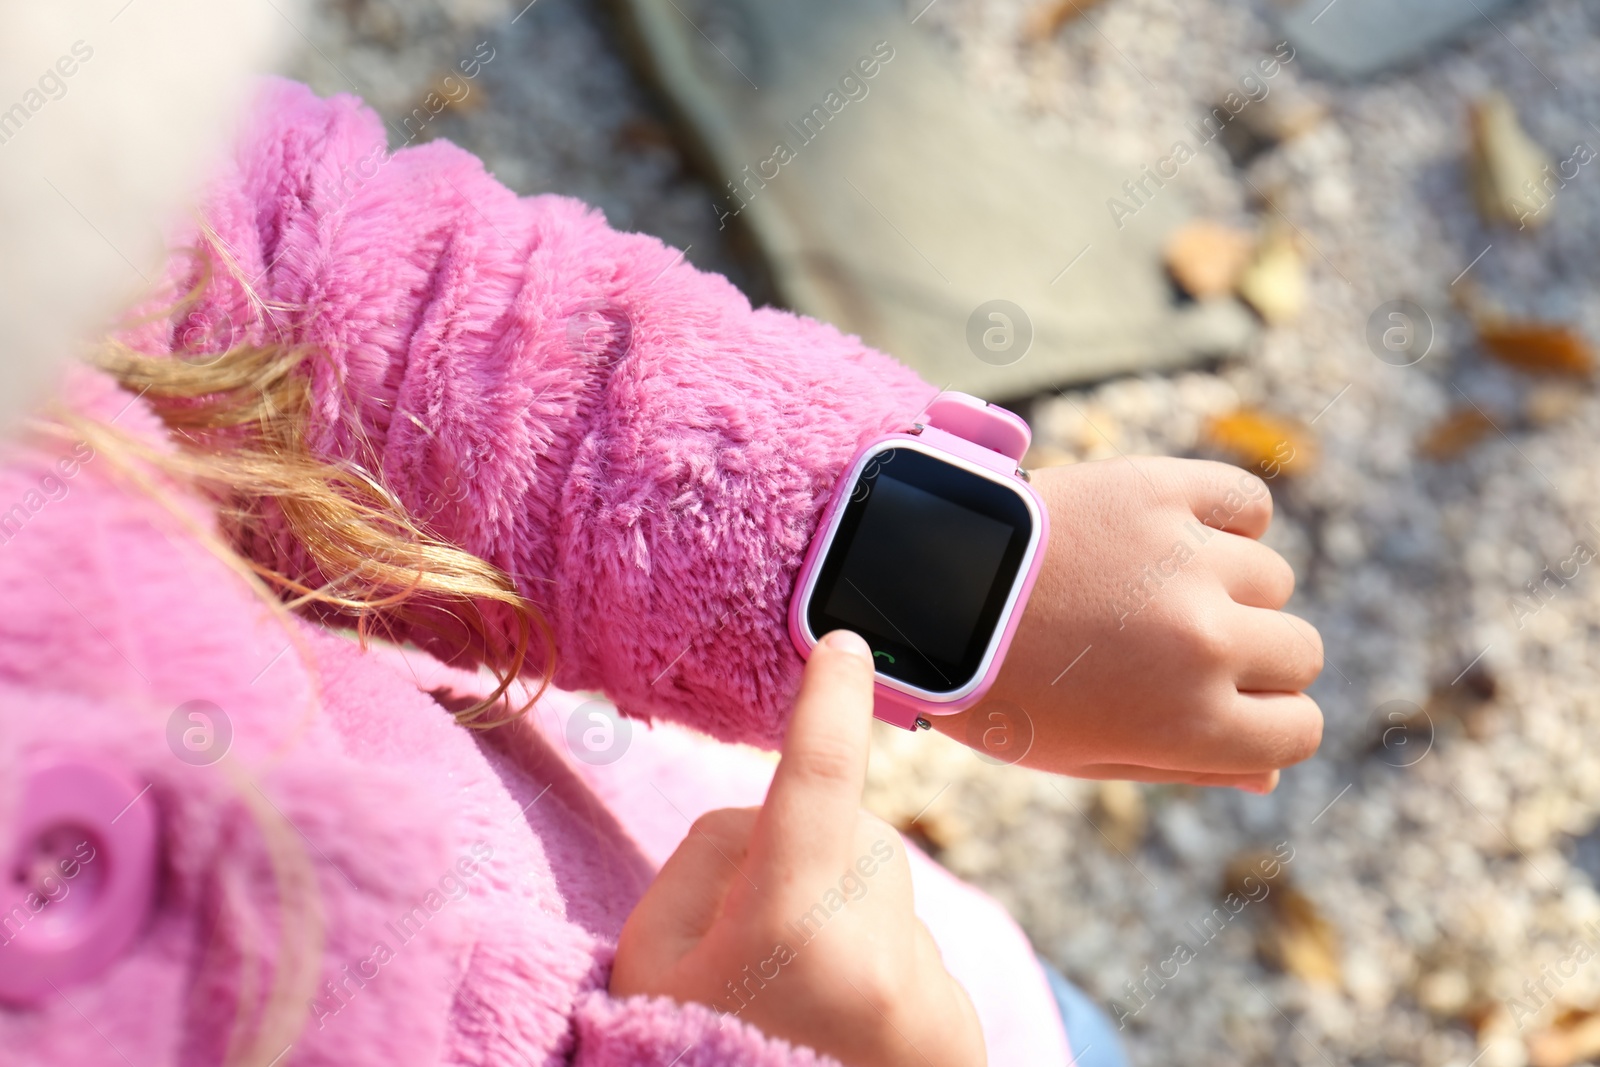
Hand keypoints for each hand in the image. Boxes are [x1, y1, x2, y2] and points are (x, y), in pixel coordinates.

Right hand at [611, 630, 985, 1066]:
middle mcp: (874, 950)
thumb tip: (775, 821)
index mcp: (789, 925)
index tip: (846, 644)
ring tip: (795, 1013)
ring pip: (877, 890)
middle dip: (798, 861)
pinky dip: (871, 969)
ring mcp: (925, 991)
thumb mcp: (648, 968)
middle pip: (842, 834)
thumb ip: (706, 866)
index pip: (819, 775)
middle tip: (748, 957)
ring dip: (838, 918)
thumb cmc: (688, 1063)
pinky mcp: (955, 1025)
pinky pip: (906, 948)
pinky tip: (838, 1035)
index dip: (829, 702)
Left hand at [935, 457, 1322, 791]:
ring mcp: (1188, 562)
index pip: (1301, 730)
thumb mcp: (1085, 754)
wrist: (922, 590)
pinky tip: (1172, 533)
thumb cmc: (997, 686)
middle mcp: (1206, 642)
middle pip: (1299, 652)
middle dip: (1253, 656)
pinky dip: (1222, 516)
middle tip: (1180, 644)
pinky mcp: (1162, 491)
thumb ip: (1184, 764)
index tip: (1228, 704)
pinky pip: (1245, 502)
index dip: (1266, 721)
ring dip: (1228, 584)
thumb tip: (1266, 774)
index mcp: (1191, 722)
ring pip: (1272, 578)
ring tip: (1150, 587)